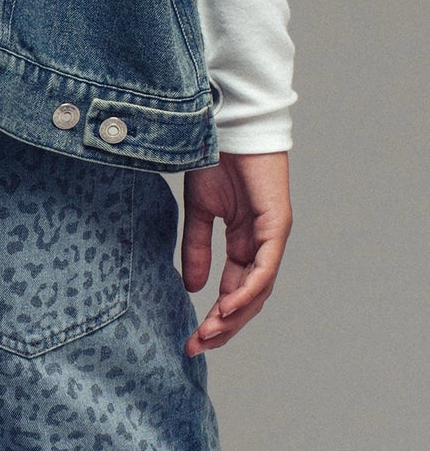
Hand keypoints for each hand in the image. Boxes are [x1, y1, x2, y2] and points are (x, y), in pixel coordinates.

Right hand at [181, 151, 291, 355]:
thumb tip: (193, 288)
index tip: (193, 339)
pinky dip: (247, 290)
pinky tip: (228, 306)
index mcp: (244, 243)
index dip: (216, 318)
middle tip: (198, 345)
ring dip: (235, 316)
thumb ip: (198, 247)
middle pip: (248, 299)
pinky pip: (265, 268)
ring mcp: (272, 238)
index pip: (234, 291)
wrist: (227, 125)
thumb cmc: (216, 159)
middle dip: (225, 326)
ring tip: (210, 332)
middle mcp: (262, 246)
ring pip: (259, 290)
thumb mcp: (199, 210)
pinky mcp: (277, 226)